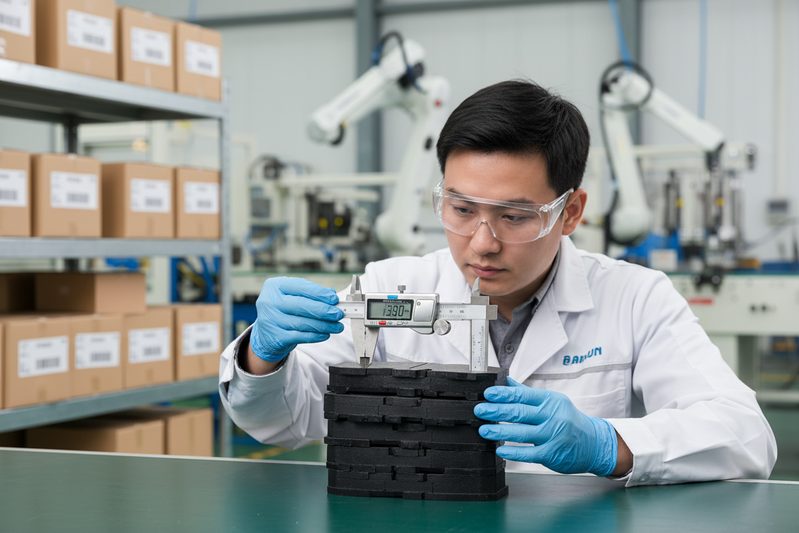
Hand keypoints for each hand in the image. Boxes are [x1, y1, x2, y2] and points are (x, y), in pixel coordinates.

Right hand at [250, 277, 344, 361]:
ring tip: (337, 326)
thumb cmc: (283, 310)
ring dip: (324, 325)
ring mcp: (270, 320)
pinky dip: (315, 336)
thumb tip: (332, 294)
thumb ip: (310, 293)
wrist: (266, 333)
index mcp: (275, 286)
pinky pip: (300, 336)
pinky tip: (325, 334)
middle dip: (324, 310)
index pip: (301, 287)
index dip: (319, 293)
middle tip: (338, 313)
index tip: (334, 298)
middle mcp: (269, 302)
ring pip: (303, 323)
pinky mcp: (275, 337)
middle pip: (302, 305)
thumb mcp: (292, 296)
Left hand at [474, 377, 617, 475]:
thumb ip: (528, 393)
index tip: (488, 394)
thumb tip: (506, 381)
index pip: (523, 395)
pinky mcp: (552, 453)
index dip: (503, 394)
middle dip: (497, 411)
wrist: (594, 443)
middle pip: (519, 412)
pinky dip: (513, 451)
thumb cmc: (569, 420)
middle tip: (480, 410)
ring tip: (484, 430)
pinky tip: (500, 450)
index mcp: (550, 400)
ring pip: (522, 433)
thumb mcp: (552, 402)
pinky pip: (529, 453)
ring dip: (500, 431)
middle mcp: (552, 416)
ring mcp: (552, 435)